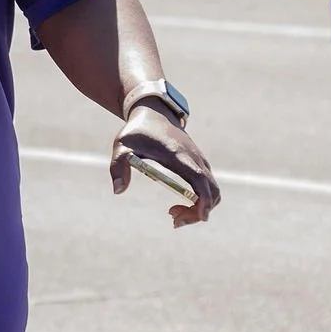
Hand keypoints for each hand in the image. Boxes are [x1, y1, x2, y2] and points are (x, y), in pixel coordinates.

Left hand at [110, 106, 218, 225]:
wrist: (154, 113)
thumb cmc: (137, 131)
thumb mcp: (122, 146)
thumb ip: (118, 167)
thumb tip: (118, 190)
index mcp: (178, 155)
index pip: (199, 178)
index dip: (204, 199)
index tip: (202, 217)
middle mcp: (194, 158)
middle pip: (212, 191)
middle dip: (198, 212)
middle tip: (173, 218)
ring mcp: (200, 161)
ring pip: (212, 191)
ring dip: (198, 208)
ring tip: (172, 213)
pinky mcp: (200, 164)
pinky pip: (208, 187)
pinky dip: (199, 200)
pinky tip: (178, 204)